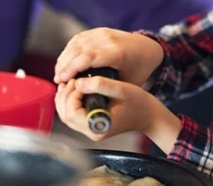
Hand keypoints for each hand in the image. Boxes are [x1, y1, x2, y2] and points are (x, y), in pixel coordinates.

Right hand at [54, 28, 163, 86]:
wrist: (148, 47)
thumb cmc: (138, 70)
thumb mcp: (128, 84)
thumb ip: (109, 89)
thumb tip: (87, 99)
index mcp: (118, 53)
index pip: (89, 58)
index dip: (73, 68)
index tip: (62, 80)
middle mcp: (109, 39)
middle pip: (79, 50)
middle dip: (65, 65)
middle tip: (58, 80)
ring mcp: (103, 33)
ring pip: (76, 44)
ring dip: (64, 58)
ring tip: (59, 74)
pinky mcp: (98, 31)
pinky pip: (78, 39)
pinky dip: (69, 51)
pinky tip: (65, 63)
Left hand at [55, 76, 169, 141]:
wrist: (148, 115)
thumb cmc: (138, 103)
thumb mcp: (121, 89)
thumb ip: (100, 85)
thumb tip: (78, 82)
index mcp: (98, 127)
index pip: (72, 112)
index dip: (71, 94)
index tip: (79, 81)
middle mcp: (91, 132)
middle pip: (65, 115)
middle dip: (65, 95)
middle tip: (73, 80)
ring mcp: (89, 130)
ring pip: (65, 115)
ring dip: (65, 97)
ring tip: (71, 82)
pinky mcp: (89, 125)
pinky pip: (72, 114)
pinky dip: (69, 101)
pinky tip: (73, 89)